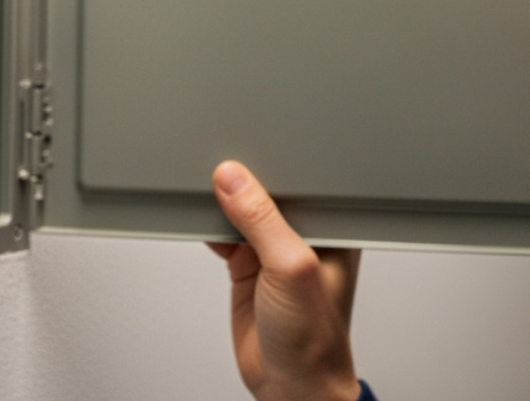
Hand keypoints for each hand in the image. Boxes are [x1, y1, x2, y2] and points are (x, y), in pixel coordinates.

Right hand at [209, 160, 362, 400]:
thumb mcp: (291, 269)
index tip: (241, 152)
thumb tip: (234, 180)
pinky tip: (199, 218)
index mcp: (329, 226)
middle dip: (241, 180)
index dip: (272, 162)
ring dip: (220, 201)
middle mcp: (302, 234)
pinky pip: (223, 232)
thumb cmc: (314, 339)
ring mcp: (272, 251)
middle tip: (214, 167)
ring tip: (202, 187)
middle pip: (266, 190)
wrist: (289, 387)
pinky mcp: (248, 266)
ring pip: (241, 210)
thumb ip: (262, 221)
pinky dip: (208, 224)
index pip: (299, 180)